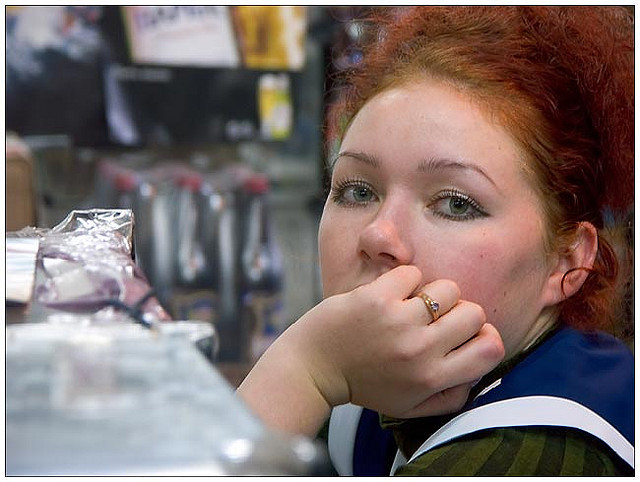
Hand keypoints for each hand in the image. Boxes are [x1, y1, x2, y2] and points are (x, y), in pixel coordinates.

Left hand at [237, 265, 503, 434]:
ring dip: (432, 293)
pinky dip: (403, 280)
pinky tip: (389, 295)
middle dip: (459, 312)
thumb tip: (479, 375)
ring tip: (411, 305)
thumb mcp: (409, 406)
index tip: (467, 334)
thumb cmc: (364, 385)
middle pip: (474, 313)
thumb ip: (449, 397)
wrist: (314, 367)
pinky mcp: (376, 297)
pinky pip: (412, 273)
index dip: (486, 337)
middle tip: (435, 319)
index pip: (491, 349)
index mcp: (431, 378)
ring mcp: (398, 321)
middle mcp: (419, 351)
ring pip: (446, 288)